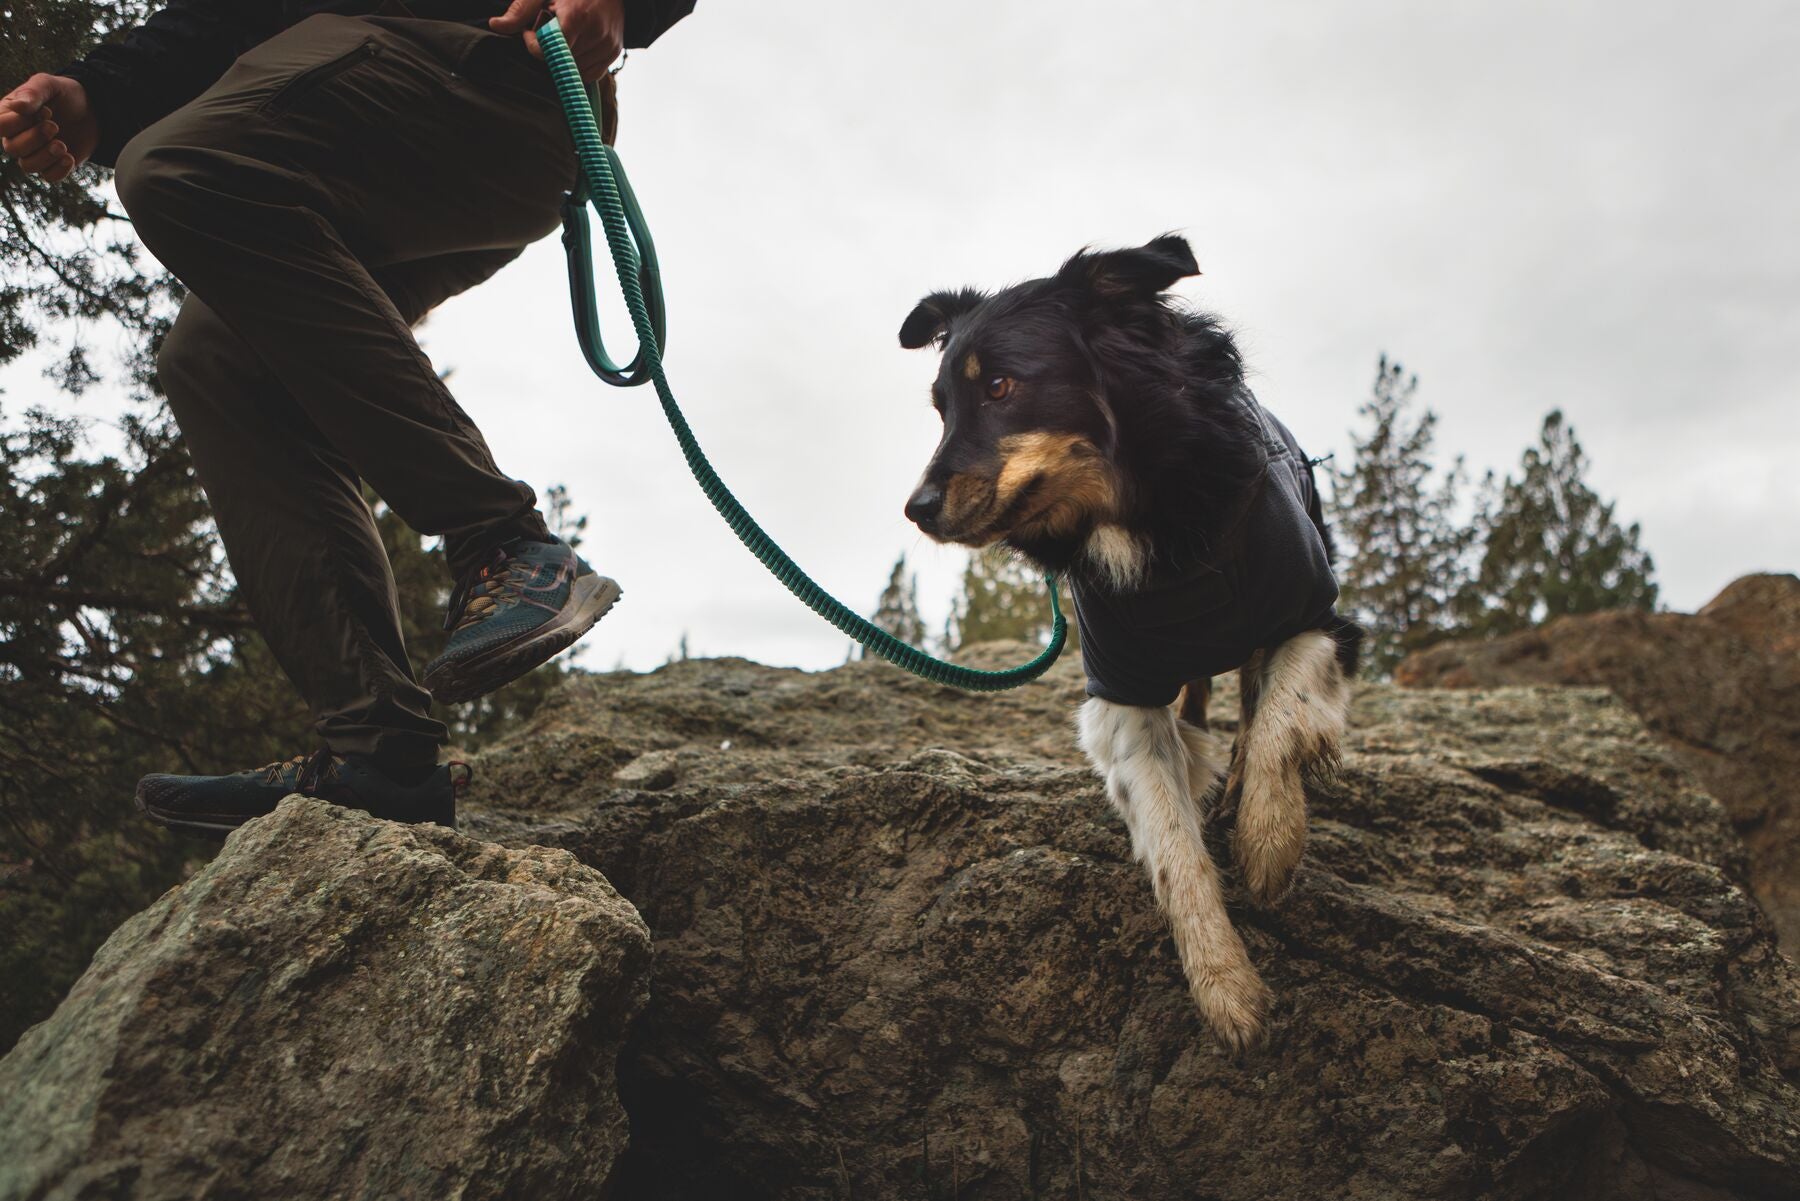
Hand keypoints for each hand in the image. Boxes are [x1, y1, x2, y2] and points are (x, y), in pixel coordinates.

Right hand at [0, 74, 97, 182]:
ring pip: (28, 166)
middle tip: (55, 126)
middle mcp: (16, 136)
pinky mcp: (53, 165)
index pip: (0, 126)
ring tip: (62, 144)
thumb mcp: (50, 85)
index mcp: (9, 114)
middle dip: (35, 138)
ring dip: (46, 156)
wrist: (91, 111)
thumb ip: (33, 92)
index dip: (20, 122)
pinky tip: (70, 158)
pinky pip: (48, 177)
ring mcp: (34, 153)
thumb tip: (17, 106)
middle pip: (12, 148)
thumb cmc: (64, 95)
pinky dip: (59, 170)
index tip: (46, 111)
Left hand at [490, 0, 624, 83]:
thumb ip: (520, 11)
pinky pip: (589, 74)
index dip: (535, 45)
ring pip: (574, 70)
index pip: (550, 50)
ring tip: (563, 37)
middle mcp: (596, 34)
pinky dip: (578, 66)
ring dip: (563, 60)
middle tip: (547, 31)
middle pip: (560, 61)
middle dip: (548, 51)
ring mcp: (607, 45)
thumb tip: (495, 25)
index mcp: (577, 17)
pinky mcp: (613, 53)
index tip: (530, 31)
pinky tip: (574, 48)